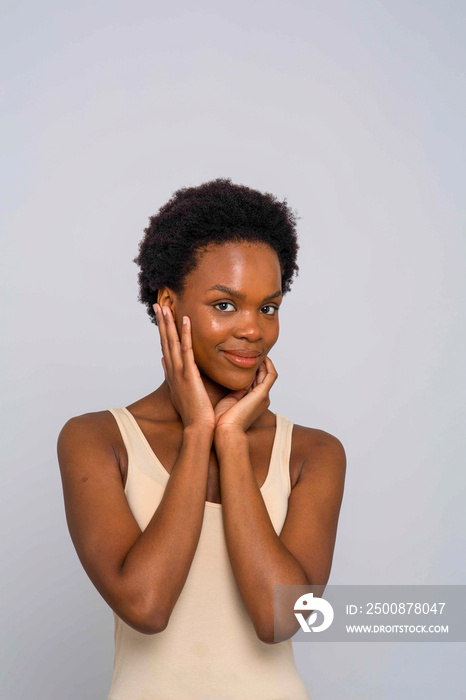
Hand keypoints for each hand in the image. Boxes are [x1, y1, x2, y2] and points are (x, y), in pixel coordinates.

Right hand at [155, 304, 215, 430]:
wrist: (199, 427)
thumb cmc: (195, 413)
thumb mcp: (180, 391)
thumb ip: (173, 376)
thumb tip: (165, 362)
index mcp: (172, 374)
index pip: (166, 348)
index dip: (163, 331)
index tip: (161, 317)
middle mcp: (173, 371)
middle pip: (165, 341)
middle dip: (161, 322)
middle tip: (157, 304)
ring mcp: (179, 372)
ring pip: (171, 342)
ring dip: (168, 323)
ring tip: (165, 307)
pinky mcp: (189, 374)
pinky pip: (187, 349)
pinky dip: (185, 334)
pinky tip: (186, 320)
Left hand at [214, 356, 277, 434]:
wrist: (226, 430)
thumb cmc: (222, 419)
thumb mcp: (228, 399)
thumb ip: (234, 389)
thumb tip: (231, 377)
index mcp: (253, 401)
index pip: (256, 381)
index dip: (253, 369)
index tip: (244, 358)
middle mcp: (261, 399)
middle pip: (263, 376)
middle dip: (259, 363)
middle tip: (251, 351)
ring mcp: (263, 396)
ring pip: (268, 374)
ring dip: (264, 362)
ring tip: (257, 351)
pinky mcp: (262, 393)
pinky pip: (270, 375)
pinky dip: (268, 364)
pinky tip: (261, 357)